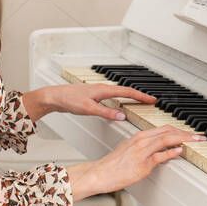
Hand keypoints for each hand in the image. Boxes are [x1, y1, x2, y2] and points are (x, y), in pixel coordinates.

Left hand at [37, 83, 156, 121]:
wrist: (55, 97)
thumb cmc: (69, 99)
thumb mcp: (89, 109)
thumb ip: (106, 113)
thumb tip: (121, 116)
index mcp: (104, 90)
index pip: (127, 92)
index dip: (141, 96)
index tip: (152, 99)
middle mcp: (103, 89)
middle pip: (126, 91)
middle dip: (139, 96)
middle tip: (150, 101)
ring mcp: (98, 92)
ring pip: (119, 93)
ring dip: (130, 97)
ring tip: (139, 102)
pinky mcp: (94, 96)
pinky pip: (112, 97)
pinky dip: (120, 100)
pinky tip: (119, 106)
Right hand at [65, 125, 204, 199]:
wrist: (99, 173)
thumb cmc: (114, 165)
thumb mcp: (131, 151)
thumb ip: (147, 149)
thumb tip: (163, 151)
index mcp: (139, 136)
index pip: (165, 129)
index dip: (181, 130)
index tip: (192, 134)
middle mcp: (141, 140)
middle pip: (169, 131)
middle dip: (187, 133)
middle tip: (201, 137)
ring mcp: (142, 151)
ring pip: (166, 139)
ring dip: (184, 139)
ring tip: (196, 141)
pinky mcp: (142, 164)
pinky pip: (159, 155)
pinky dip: (171, 152)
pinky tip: (180, 151)